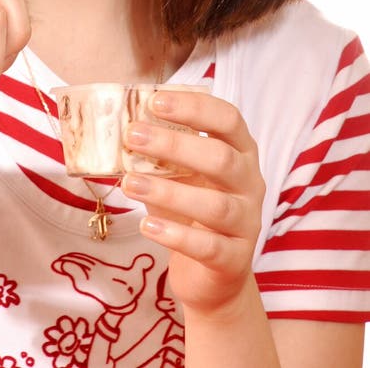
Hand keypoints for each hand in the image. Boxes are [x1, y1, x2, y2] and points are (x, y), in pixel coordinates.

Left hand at [121, 90, 265, 315]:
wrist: (212, 272)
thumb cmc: (190, 207)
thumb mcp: (178, 173)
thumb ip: (161, 152)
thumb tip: (122, 128)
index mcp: (240, 151)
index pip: (227, 119)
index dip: (194, 107)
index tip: (154, 101)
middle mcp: (250, 183)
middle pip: (221, 158)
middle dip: (174, 145)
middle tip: (132, 137)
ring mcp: (247, 222)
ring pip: (215, 205)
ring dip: (168, 192)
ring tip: (129, 184)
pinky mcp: (235, 259)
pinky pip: (208, 247)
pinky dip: (176, 235)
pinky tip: (148, 226)